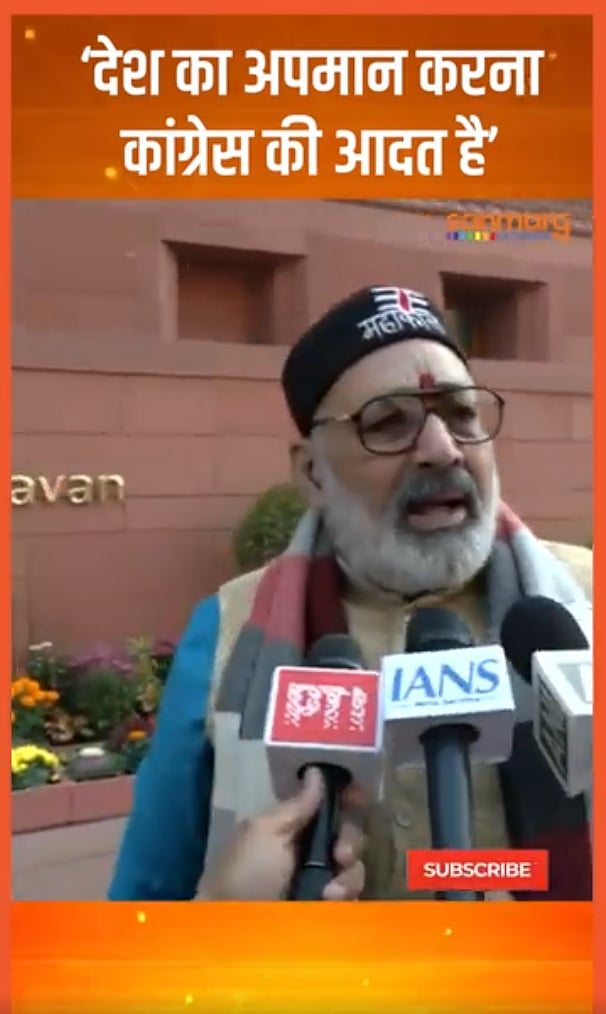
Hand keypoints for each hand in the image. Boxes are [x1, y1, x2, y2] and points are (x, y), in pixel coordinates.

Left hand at [201, 767, 365, 900]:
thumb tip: (316, 772)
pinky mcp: (326, 912)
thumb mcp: (264, 831)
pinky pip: (351, 896)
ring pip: (353, 867)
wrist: (230, 932)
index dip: (346, 798)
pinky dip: (347, 895)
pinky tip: (330, 901)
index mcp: (290, 827)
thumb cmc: (243, 873)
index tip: (359, 796)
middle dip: (351, 840)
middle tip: (340, 854)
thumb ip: (296, 805)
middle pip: (348, 835)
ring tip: (330, 891)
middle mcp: (309, 852)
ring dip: (349, 873)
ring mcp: (319, 883)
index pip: (327, 807)